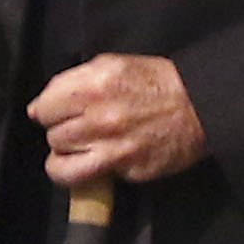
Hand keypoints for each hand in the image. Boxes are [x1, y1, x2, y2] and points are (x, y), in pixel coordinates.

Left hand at [31, 50, 206, 186]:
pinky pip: (86, 178)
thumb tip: (41, 105)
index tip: (57, 114)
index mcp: (95, 83)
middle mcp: (100, 115)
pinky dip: (85, 174)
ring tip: (81, 151)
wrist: (202, 106)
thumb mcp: (115, 65)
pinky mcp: (125, 170)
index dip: (48, 110)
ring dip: (67, 157)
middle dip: (61, 133)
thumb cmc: (158, 82)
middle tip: (76, 130)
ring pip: (59, 163)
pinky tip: (97, 163)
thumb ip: (77, 81)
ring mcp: (112, 147)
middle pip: (52, 134)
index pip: (44, 106)